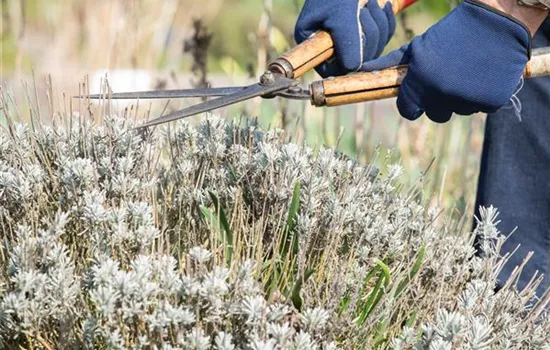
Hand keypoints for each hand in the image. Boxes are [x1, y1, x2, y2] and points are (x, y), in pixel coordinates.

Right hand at [294, 0, 395, 77]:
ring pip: (372, 50)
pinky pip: (382, 38)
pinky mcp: (364, 31)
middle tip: (365, 10)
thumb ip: (347, 42)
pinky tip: (381, 5)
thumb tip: (353, 68)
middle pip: (355, 61)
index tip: (359, 44)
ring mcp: (347, 38)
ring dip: (378, 26)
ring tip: (371, 3)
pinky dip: (385, 23)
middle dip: (367, 36)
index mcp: (311, 41)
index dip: (348, 61)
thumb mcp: (342, 14)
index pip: (331, 68)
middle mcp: (327, 43)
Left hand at [361, 0, 531, 122]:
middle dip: (439, 101)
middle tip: (449, 78)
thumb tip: (363, 71)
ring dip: (462, 98)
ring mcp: (467, 99)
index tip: (419, 97)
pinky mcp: (492, 100)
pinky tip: (484, 74)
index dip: (412, 105)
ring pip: (459, 111)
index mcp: (420, 80)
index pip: (407, 111)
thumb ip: (391, 64)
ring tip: (469, 71)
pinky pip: (481, 108)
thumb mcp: (418, 46)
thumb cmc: (451, 32)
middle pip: (435, 115)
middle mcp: (442, 92)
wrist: (497, 19)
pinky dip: (483, 95)